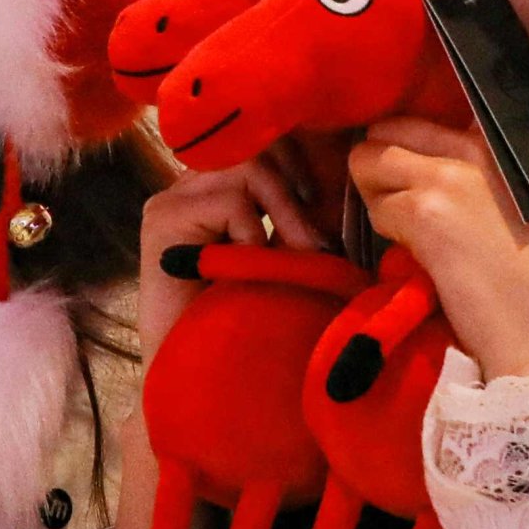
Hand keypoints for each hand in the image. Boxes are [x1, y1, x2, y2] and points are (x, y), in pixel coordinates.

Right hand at [105, 149, 338, 528]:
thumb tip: (366, 184)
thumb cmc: (259, 328)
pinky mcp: (161, 218)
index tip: (334, 216)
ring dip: (284, 214)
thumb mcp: (297, 265)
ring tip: (293, 258)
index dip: (313, 168)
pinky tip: (252, 269)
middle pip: (266, 147)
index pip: (276, 143)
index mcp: (227, 187)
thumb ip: (312, 224)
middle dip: (303, 192)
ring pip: (251, 167)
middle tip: (318, 245)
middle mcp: (198, 184)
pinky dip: (252, 233)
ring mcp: (175, 198)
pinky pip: (228, 200)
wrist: (206, 385)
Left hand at [349, 117, 528, 382]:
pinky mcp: (424, 213)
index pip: (450, 111)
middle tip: (404, 204)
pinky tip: (417, 260)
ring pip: (370, 159)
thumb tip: (490, 183)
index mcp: (521, 143)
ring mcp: (449, 175)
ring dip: (379, 196)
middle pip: (398, 126)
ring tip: (411, 234)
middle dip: (388, 164)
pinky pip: (376, 207)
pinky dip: (386, 233)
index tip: (425, 173)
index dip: (426, 145)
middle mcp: (483, 145)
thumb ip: (522, 181)